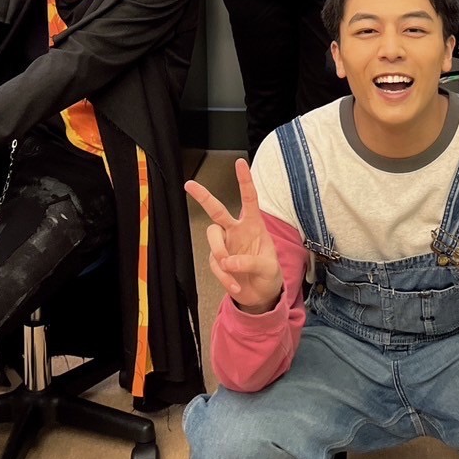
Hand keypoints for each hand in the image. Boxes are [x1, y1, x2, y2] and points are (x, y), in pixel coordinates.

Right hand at [185, 158, 284, 313]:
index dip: (244, 180)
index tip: (240, 162)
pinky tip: (235, 285)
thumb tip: (229, 262)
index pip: (249, 198)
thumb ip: (251, 263)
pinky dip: (225, 277)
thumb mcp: (269, 268)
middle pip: (217, 210)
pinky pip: (215, 264)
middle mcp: (237, 230)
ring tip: (231, 267)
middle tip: (189, 185)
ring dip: (220, 252)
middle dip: (203, 196)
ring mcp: (225, 244)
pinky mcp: (217, 261)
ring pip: (212, 237)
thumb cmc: (268, 274)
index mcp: (254, 225)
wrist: (260, 295)